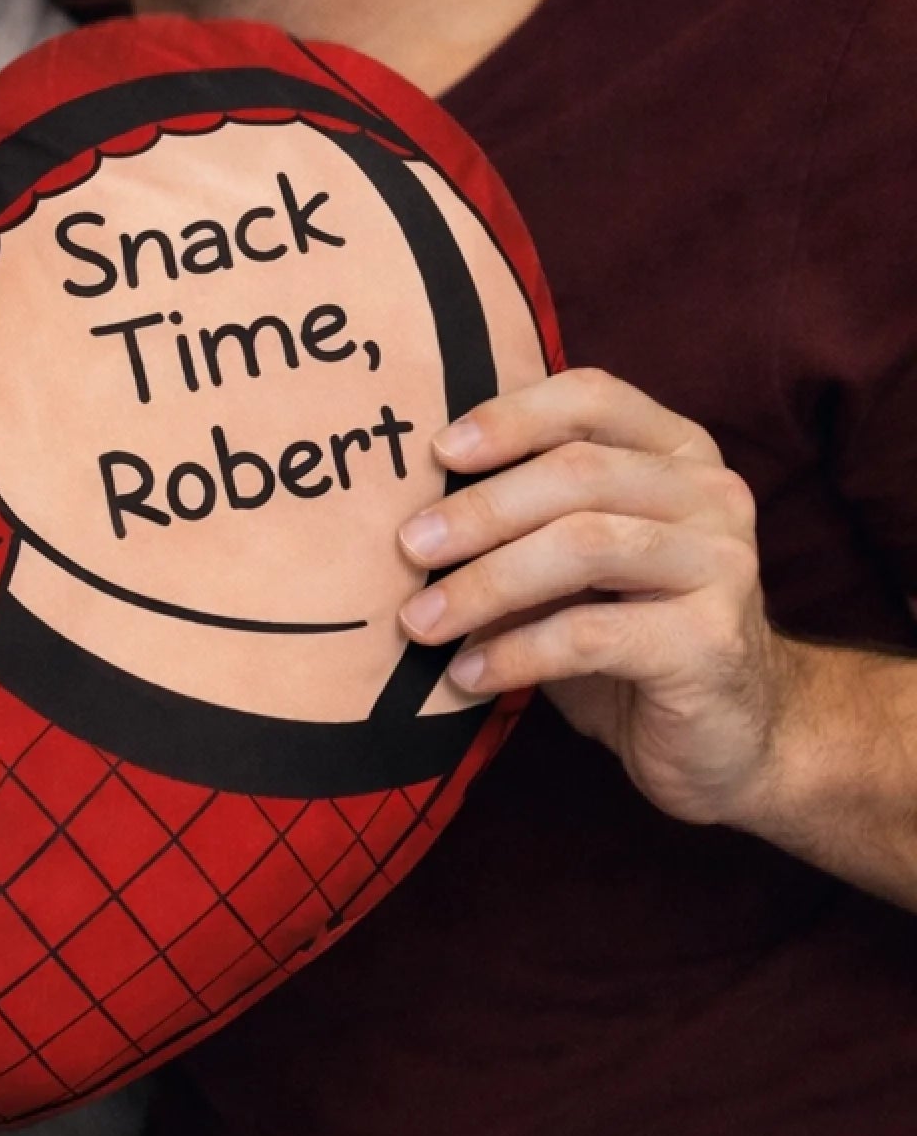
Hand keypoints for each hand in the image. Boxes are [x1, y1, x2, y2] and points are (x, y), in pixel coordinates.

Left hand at [393, 366, 784, 826]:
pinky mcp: (712, 642)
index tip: (439, 452)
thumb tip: (412, 509)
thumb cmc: (629, 632)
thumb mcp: (573, 564)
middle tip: (408, 548)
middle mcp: (710, 493)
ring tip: (420, 621)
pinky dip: (515, 651)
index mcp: (676, 451)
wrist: (727, 738)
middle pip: (577, 473)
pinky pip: (590, 633)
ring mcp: (722, 565)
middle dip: (479, 510)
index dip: (511, 416)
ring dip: (485, 582)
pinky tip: (469, 673)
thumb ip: (522, 519)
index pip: (592, 396)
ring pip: (583, 546)